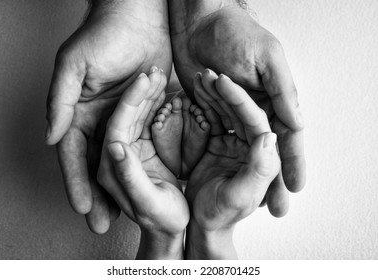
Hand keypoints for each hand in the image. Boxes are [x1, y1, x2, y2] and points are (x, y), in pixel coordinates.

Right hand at [45, 0, 171, 232]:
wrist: (140, 17)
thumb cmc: (104, 36)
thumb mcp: (75, 66)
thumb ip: (61, 102)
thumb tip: (50, 138)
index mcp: (78, 113)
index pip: (75, 156)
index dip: (76, 183)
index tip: (82, 209)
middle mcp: (99, 121)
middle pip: (97, 166)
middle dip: (98, 195)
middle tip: (102, 225)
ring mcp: (123, 120)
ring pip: (120, 161)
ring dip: (121, 188)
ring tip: (126, 215)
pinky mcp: (145, 114)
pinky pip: (144, 145)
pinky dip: (144, 166)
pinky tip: (151, 184)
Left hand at [98, 70, 188, 258]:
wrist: (174, 225)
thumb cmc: (162, 220)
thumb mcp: (149, 203)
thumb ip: (129, 177)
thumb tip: (115, 148)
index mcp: (109, 169)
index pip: (115, 128)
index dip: (129, 102)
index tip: (143, 80)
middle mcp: (114, 156)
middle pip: (123, 116)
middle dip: (138, 92)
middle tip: (154, 70)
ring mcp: (128, 148)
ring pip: (135, 114)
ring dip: (147, 94)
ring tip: (161, 73)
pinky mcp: (142, 146)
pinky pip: (147, 120)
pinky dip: (156, 104)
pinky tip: (165, 89)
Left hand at [169, 3, 304, 216]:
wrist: (199, 24)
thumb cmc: (236, 34)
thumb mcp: (266, 59)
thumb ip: (283, 92)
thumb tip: (298, 125)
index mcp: (275, 98)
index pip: (287, 137)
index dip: (293, 164)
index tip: (295, 189)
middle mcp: (257, 109)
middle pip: (267, 151)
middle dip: (273, 180)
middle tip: (276, 209)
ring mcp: (233, 112)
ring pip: (244, 150)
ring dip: (250, 173)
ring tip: (252, 202)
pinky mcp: (211, 110)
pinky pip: (219, 138)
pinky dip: (223, 157)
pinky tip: (224, 175)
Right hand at [185, 73, 279, 258]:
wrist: (199, 221)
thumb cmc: (221, 214)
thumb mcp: (240, 196)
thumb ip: (259, 169)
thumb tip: (271, 136)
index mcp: (263, 156)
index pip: (256, 121)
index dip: (240, 99)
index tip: (224, 81)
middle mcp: (252, 145)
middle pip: (240, 111)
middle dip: (225, 91)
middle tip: (208, 73)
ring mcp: (234, 142)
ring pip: (226, 111)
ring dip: (214, 94)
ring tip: (200, 76)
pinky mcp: (217, 142)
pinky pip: (212, 119)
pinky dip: (203, 104)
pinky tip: (194, 90)